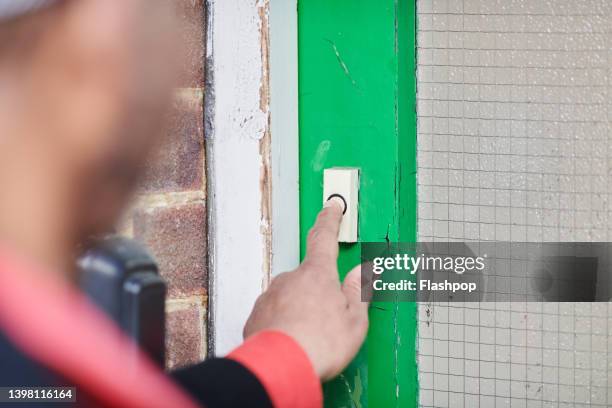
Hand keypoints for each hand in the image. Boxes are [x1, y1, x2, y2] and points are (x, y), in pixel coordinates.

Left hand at [243, 198, 368, 380]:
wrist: (281, 367)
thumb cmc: (319, 345)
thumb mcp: (354, 320)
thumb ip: (358, 292)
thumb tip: (361, 274)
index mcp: (318, 274)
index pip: (324, 238)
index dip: (329, 220)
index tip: (331, 207)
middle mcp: (290, 279)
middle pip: (309, 277)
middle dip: (319, 294)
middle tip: (329, 320)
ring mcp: (271, 295)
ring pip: (291, 296)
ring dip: (301, 310)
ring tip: (311, 337)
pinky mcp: (257, 315)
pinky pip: (275, 313)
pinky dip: (285, 324)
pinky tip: (293, 341)